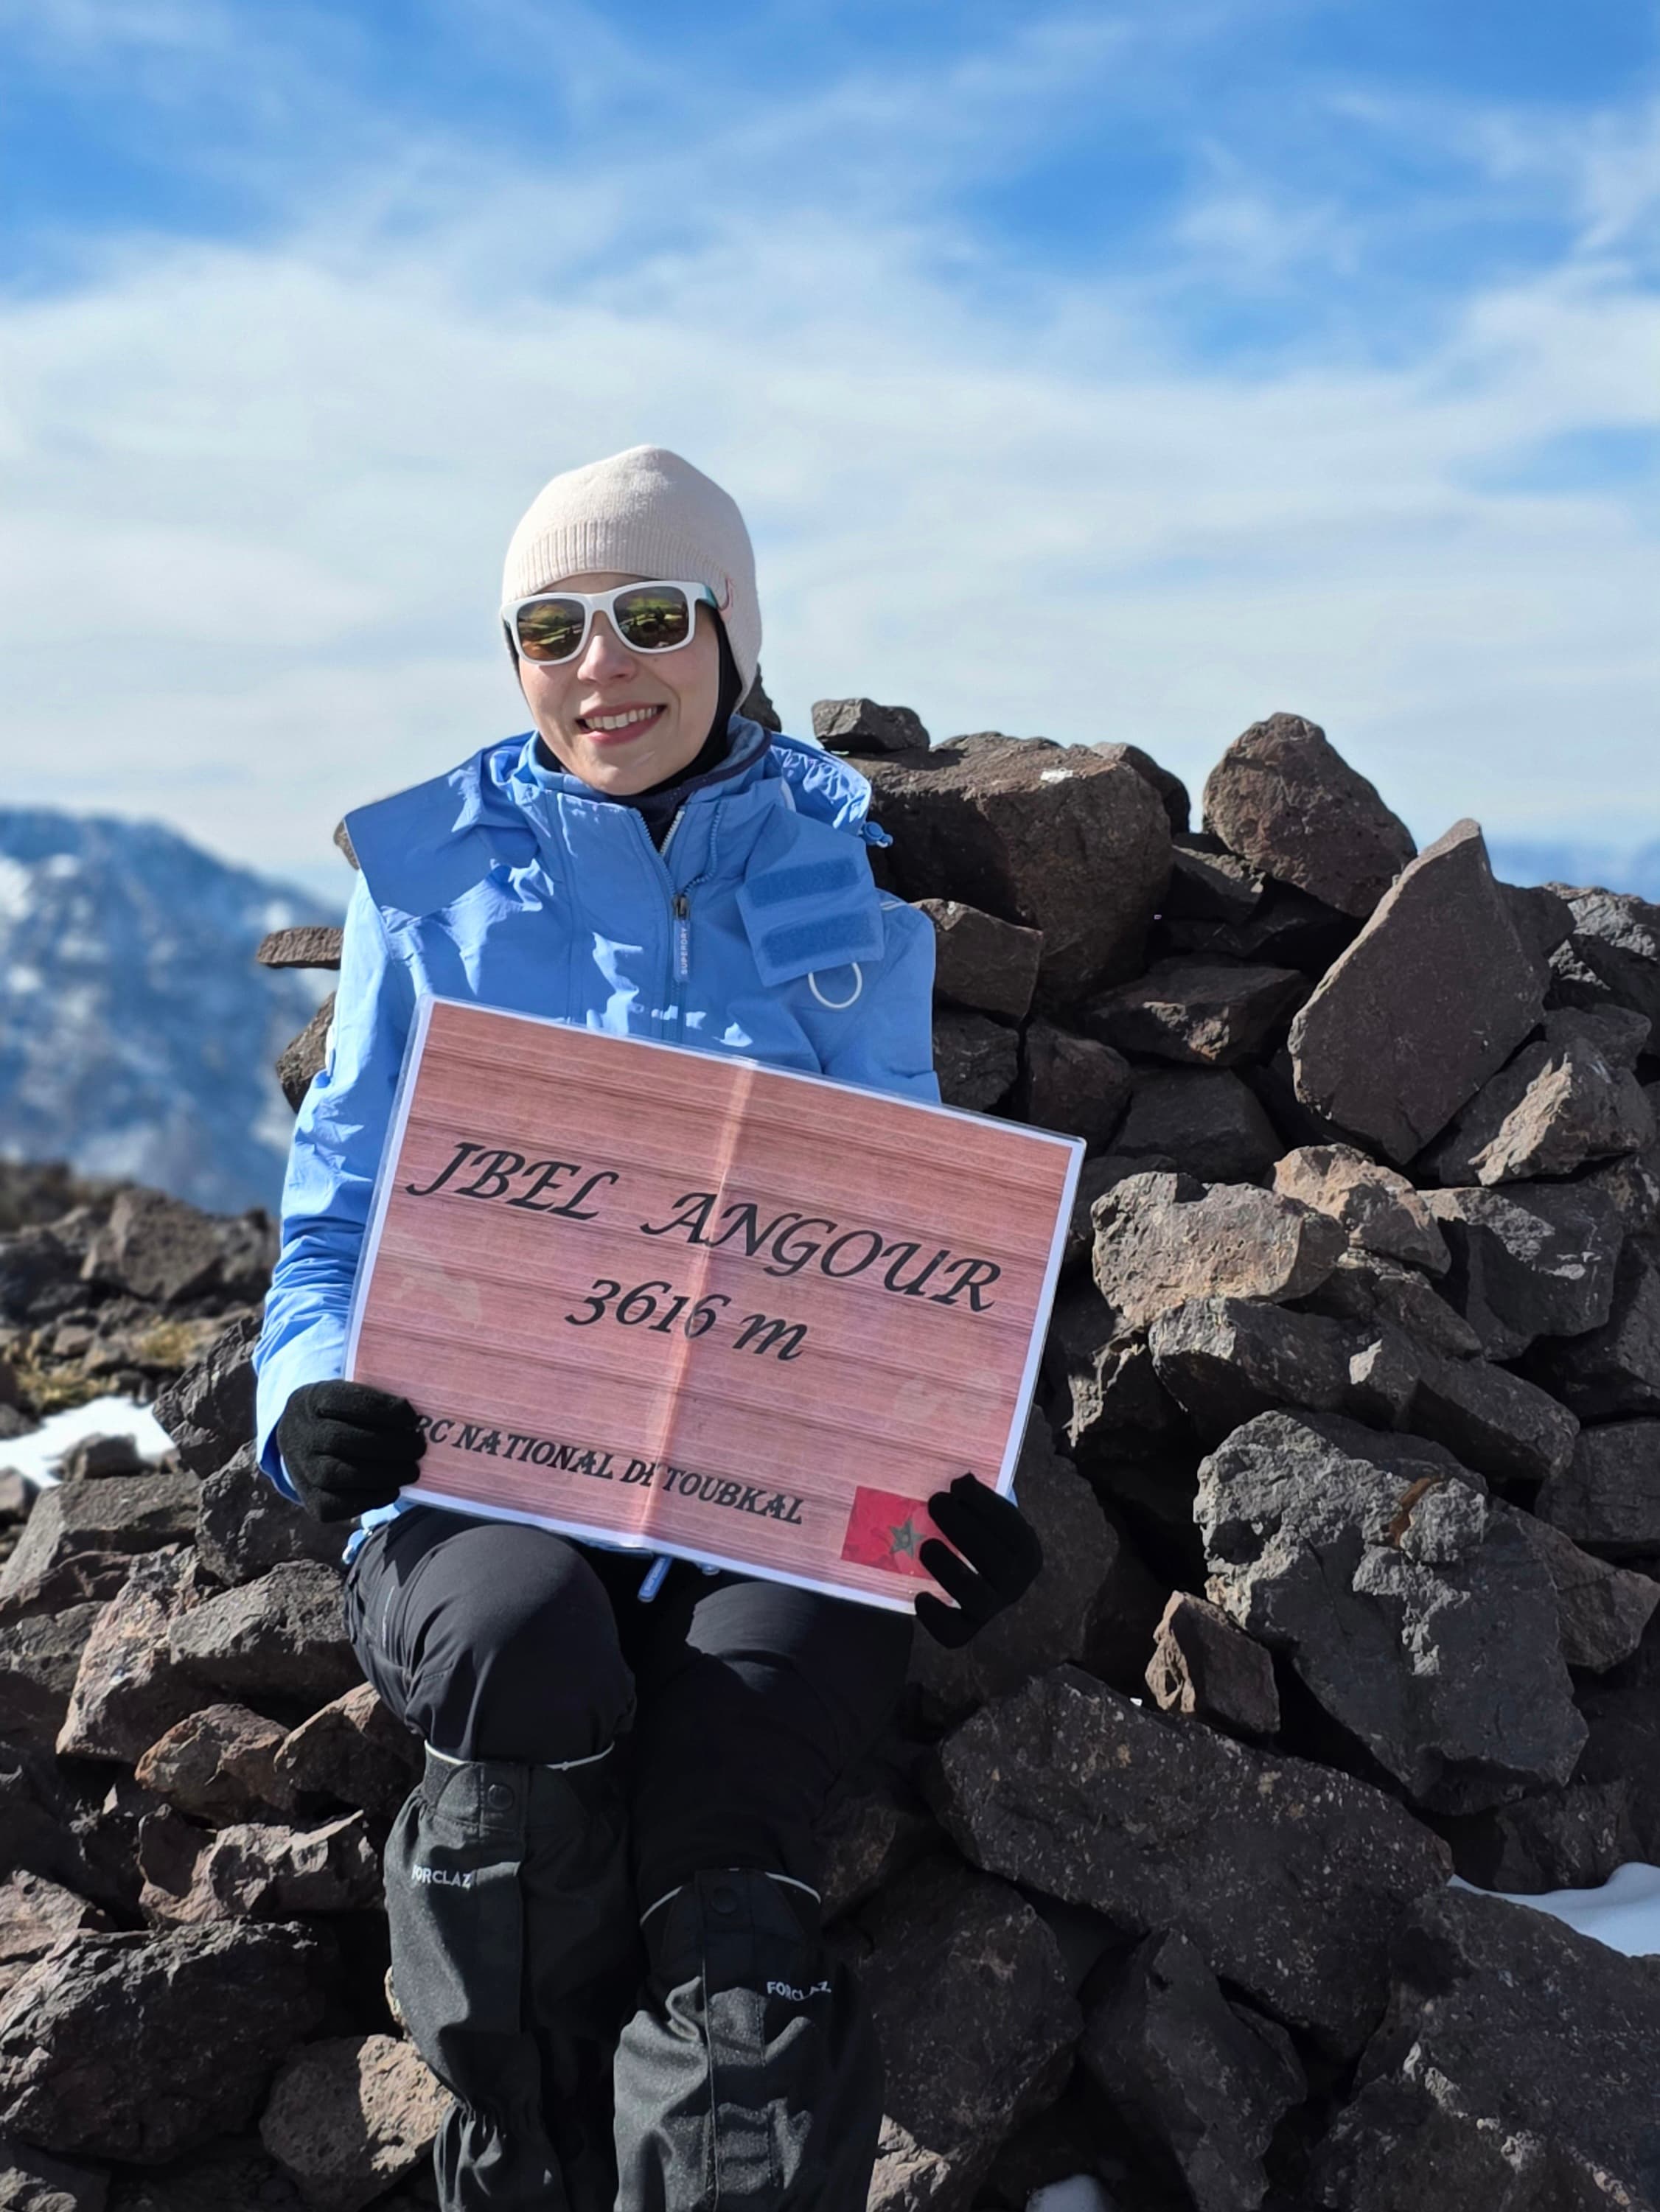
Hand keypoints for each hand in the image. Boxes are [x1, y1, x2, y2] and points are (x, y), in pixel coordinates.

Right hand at [275, 1379, 425, 1523]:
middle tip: (418, 1448)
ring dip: (382, 1474)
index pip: (343, 1401)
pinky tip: (393, 1489)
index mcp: (312, 1399)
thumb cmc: (339, 1416)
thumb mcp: (348, 1396)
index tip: (410, 1416)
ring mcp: (301, 1468)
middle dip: (387, 1445)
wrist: (300, 1442)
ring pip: (337, 1474)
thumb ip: (376, 1402)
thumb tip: (416, 1419)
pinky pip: (336, 1504)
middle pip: (341, 1440)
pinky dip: (369, 1498)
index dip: (380, 1408)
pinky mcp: (309, 1499)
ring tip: (411, 1471)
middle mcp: (300, 1434)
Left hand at [914, 1471, 1041, 1648]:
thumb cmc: (983, 1536)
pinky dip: (937, 1618)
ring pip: (976, 1596)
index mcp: (1026, 1550)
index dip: (985, 1504)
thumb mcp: (991, 1517)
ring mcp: (992, 1607)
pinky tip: (920, 1596)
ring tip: (926, 1545)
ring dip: (950, 1569)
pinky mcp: (967, 1628)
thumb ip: (979, 1501)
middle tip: (935, 1502)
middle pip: (995, 1560)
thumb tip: (962, 1482)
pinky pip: (955, 1633)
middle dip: (963, 1529)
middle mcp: (1016, 1582)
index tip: (958, 1484)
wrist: (988, 1582)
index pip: (1011, 1526)